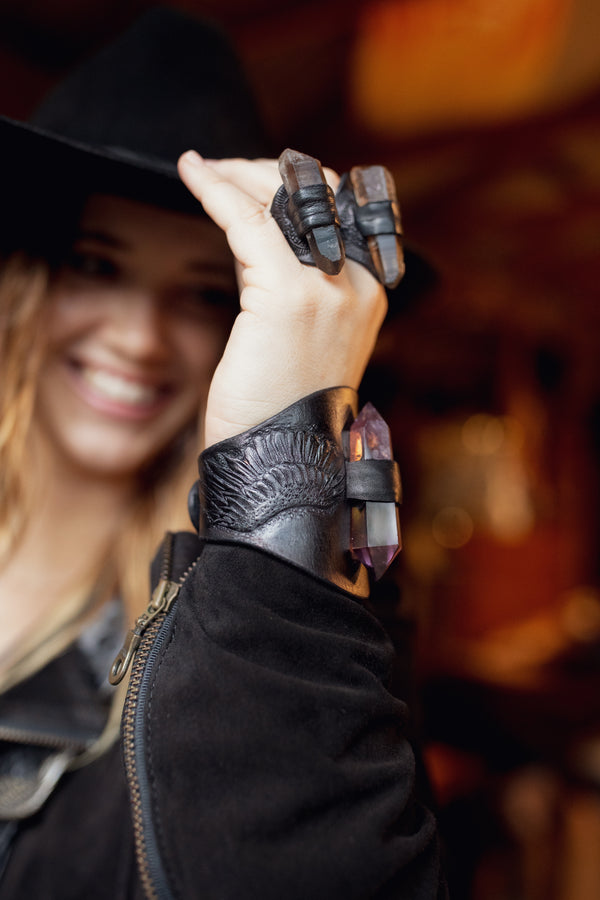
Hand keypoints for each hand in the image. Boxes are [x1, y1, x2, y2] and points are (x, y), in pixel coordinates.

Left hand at [177, 152, 387, 447]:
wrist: (279, 460)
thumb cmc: (278, 407)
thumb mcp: (294, 336)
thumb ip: (287, 284)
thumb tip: (253, 234)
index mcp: (369, 294)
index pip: (340, 211)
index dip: (296, 185)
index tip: (251, 176)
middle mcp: (359, 285)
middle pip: (317, 195)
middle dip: (265, 173)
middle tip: (222, 170)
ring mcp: (331, 289)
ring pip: (284, 201)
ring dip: (237, 175)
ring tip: (202, 169)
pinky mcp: (290, 296)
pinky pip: (249, 221)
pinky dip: (216, 191)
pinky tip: (192, 173)